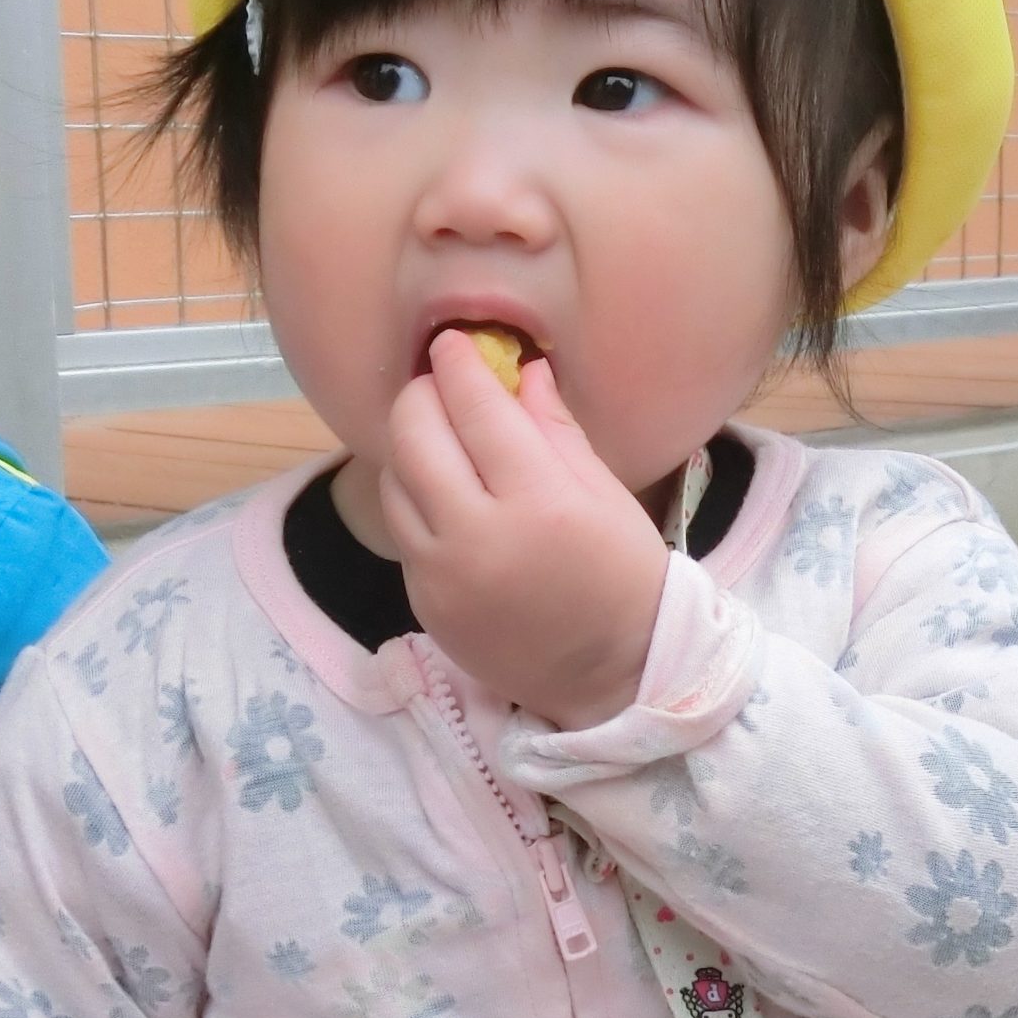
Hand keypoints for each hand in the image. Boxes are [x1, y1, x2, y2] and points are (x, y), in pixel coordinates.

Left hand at [380, 329, 668, 728]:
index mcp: (538, 502)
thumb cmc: (622, 574)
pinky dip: (415, 498)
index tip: (451, 342)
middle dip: (420, 396)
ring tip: (438, 435)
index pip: (476, 410)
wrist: (613, 675)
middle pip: (415, 438)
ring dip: (410, 446)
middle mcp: (478, 537)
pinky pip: (402, 530)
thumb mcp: (603, 492)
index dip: (458, 366)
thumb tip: (518, 370)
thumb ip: (553, 428)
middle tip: (438, 383)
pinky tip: (442, 490)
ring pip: (395, 482)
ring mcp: (442, 575)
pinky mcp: (423, 603)